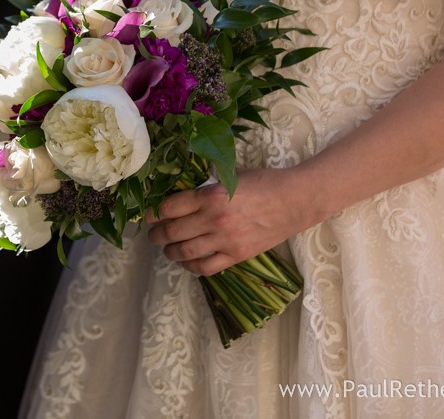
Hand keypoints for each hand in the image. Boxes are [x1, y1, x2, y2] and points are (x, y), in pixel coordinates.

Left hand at [146, 169, 319, 276]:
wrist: (296, 201)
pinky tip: (187, 261)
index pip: (168, 208)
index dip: (152, 213)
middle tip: (152, 234)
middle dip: (155, 235)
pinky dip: (190, 267)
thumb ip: (206, 184)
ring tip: (166, 248)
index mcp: (210, 196)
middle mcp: (214, 220)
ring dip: (169, 251)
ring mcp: (225, 241)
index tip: (147, 215)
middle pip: (171, 232)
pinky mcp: (237, 256)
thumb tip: (182, 188)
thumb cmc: (264, 182)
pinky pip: (205, 268)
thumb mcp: (230, 175)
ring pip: (184, 253)